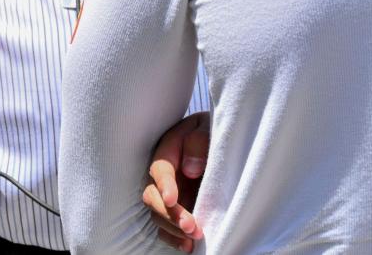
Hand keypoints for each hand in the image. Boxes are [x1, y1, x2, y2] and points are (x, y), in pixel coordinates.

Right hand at [143, 111, 209, 252]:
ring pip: (157, 215)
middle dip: (169, 214)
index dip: (164, 185)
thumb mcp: (207, 127)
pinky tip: (188, 247)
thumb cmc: (212, 131)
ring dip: (173, 229)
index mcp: (168, 150)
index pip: (160, 169)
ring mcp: (168, 194)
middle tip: (191, 226)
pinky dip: (174, 239)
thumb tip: (189, 169)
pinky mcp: (176, 209)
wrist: (219, 140)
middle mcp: (163, 175)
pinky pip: (166, 227)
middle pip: (152, 196)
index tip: (172, 199)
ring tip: (194, 238)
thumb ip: (197, 142)